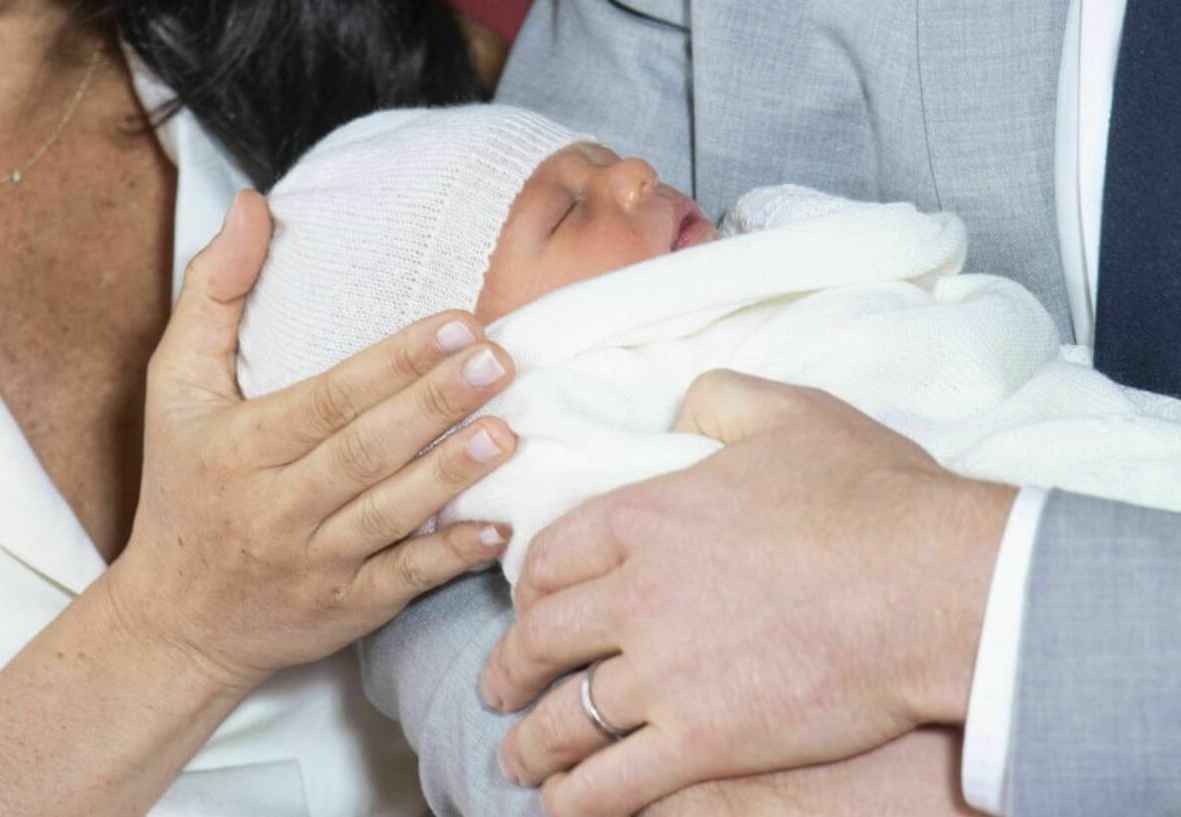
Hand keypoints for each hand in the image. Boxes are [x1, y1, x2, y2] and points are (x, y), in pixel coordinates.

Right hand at [106, 191, 518, 689]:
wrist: (176, 622)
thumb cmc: (183, 487)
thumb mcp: (174, 388)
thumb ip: (212, 293)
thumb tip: (253, 205)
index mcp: (238, 446)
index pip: (327, 399)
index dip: (393, 362)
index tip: (457, 322)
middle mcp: (275, 507)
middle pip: (364, 450)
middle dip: (435, 403)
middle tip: (499, 360)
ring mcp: (314, 563)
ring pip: (389, 514)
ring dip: (450, 474)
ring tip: (507, 431)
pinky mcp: (347, 609)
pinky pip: (403, 581)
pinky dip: (450, 557)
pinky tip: (498, 528)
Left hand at [480, 370, 1014, 815]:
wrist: (935, 582)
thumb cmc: (871, 496)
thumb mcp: (791, 413)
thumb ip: (720, 399)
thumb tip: (685, 405)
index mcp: (646, 517)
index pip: (550, 556)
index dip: (528, 587)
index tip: (527, 605)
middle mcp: (636, 595)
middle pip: (540, 639)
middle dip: (510, 668)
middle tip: (500, 685)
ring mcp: (664, 673)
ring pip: (565, 719)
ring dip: (531, 744)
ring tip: (520, 758)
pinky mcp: (704, 740)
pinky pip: (614, 785)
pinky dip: (578, 800)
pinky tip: (564, 804)